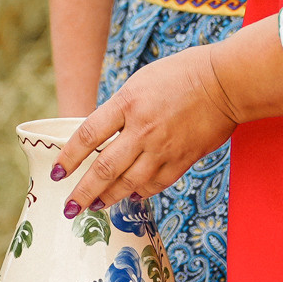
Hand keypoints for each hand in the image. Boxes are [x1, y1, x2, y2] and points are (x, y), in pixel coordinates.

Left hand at [54, 44, 242, 209]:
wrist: (225, 82)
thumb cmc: (181, 74)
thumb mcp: (139, 82)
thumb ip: (120, 109)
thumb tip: (102, 136)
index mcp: (127, 103)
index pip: (88, 136)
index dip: (69, 158)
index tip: (57, 173)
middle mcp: (142, 129)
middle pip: (104, 168)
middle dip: (83, 192)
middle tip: (70, 207)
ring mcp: (163, 148)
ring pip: (129, 183)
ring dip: (109, 198)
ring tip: (95, 207)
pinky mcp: (183, 160)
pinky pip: (156, 183)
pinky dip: (140, 192)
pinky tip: (130, 196)